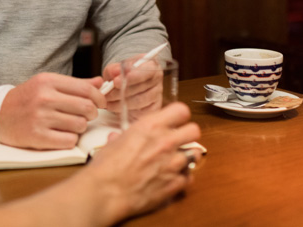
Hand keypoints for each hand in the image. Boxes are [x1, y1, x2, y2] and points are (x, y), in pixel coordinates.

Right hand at [0, 73, 105, 148]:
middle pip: (87, 107)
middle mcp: (44, 98)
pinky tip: (62, 134)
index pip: (85, 88)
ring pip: (80, 125)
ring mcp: (40, 118)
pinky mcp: (37, 137)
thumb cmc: (27, 98)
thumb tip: (100, 82)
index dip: (99, 97)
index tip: (100, 103)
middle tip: (87, 115)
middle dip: (92, 113)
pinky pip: (69, 141)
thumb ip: (75, 84)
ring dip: (80, 127)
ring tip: (71, 124)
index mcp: (47, 81)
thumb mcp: (47, 84)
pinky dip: (70, 139)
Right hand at [84, 102, 201, 223]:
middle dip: (188, 135)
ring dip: (187, 156)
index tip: (175, 121)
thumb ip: (124, 137)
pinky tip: (171, 178)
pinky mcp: (175, 184)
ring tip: (176, 161)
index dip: (179, 116)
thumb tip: (118, 137)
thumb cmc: (106, 167)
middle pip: (195, 130)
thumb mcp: (114, 142)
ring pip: (196, 154)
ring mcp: (173, 164)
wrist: (106, 192)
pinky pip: (189, 177)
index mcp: (151, 127)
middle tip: (180, 140)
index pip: (181, 111)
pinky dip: (182, 178)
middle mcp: (166, 142)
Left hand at [102, 57, 164, 119]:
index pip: (146, 71)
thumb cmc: (124, 74)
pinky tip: (115, 108)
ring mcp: (156, 95)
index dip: (132, 77)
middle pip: (141, 88)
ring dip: (121, 103)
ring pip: (139, 101)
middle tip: (106, 94)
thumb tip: (114, 72)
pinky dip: (126, 111)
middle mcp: (156, 80)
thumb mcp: (117, 68)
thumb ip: (113, 69)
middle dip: (120, 92)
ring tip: (108, 102)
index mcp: (151, 66)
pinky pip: (140, 112)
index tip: (116, 81)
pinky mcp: (154, 108)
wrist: (130, 83)